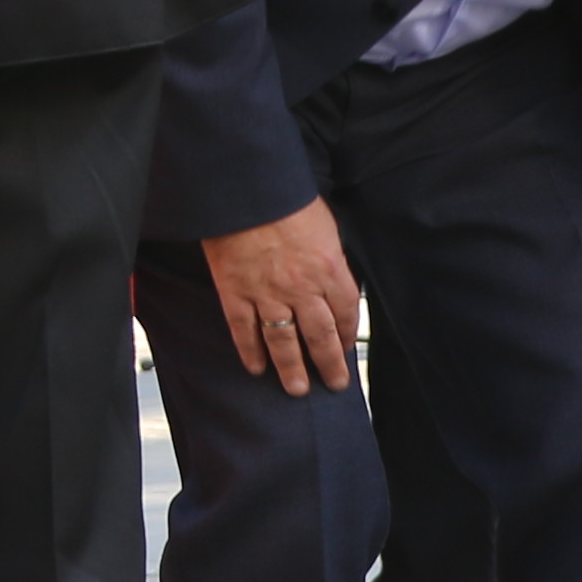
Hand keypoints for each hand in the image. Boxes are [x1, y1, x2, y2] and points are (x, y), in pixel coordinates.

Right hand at [199, 204, 361, 398]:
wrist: (245, 192)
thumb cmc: (287, 201)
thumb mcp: (327, 227)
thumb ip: (332, 259)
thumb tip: (337, 282)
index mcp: (329, 271)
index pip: (345, 314)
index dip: (346, 336)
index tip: (345, 350)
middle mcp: (302, 289)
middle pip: (320, 336)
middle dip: (328, 365)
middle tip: (333, 384)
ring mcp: (266, 294)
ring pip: (283, 342)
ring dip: (292, 368)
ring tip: (297, 389)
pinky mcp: (235, 293)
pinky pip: (244, 330)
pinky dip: (250, 352)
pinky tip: (256, 368)